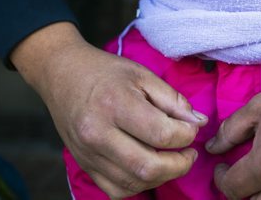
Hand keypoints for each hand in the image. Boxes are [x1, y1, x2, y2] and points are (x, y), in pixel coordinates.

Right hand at [12, 23, 207, 197]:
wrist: (62, 74)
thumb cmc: (106, 72)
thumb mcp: (143, 75)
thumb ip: (173, 100)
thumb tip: (198, 122)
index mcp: (116, 105)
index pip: (162, 134)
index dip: (187, 135)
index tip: (192, 128)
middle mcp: (98, 134)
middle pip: (148, 167)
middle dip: (179, 165)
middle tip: (190, 153)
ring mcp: (88, 154)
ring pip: (133, 183)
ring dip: (162, 177)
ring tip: (173, 160)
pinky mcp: (84, 165)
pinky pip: (116, 191)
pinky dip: (139, 185)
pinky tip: (149, 168)